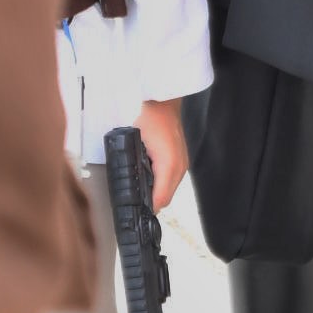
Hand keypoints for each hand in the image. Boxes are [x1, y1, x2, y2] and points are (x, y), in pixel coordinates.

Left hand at [137, 96, 188, 211]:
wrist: (162, 99)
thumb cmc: (149, 115)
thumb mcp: (134, 143)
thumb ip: (133, 168)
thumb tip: (131, 189)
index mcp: (170, 165)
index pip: (160, 200)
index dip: (147, 209)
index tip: (135, 213)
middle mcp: (179, 166)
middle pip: (166, 198)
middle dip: (151, 202)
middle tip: (133, 203)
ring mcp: (182, 161)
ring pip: (169, 188)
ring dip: (156, 191)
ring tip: (139, 190)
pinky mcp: (180, 157)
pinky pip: (171, 178)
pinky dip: (160, 181)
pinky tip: (148, 174)